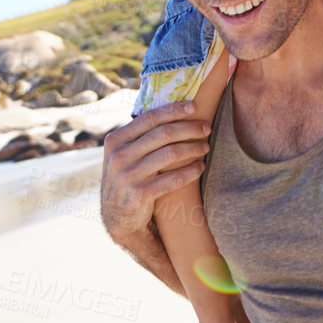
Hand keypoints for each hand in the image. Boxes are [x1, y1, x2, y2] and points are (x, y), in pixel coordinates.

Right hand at [100, 102, 211, 248]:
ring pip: (171, 154)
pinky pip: (173, 178)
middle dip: (189, 128)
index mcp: (115, 140)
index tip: (194, 106)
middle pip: (163, 134)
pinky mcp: (140, 194)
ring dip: (193, 148)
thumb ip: (138, 134)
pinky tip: (201, 166)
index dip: (174, 110)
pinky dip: (190, 171)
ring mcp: (128, 176)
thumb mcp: (123, 153)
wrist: (117, 216)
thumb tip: (169, 107)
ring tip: (206, 147)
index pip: (149, 118)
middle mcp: (119, 156)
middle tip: (207, 128)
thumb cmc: (128, 176)